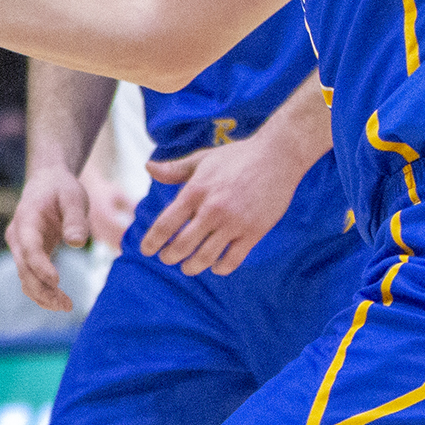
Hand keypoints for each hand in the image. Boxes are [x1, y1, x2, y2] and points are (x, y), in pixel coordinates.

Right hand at [5, 164, 90, 311]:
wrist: (47, 182)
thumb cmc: (61, 189)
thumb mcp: (73, 197)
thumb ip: (75, 219)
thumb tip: (76, 243)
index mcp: (26, 219)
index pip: (30, 247)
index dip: (40, 266)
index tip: (57, 281)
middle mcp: (17, 236)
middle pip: (23, 268)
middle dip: (41, 289)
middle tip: (66, 305)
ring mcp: (20, 247)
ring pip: (24, 276)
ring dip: (42, 294)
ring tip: (66, 306)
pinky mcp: (28, 255)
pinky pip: (30, 277)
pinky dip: (42, 291)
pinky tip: (60, 301)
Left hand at [141, 135, 310, 274]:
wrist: (277, 157)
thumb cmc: (237, 157)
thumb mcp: (202, 159)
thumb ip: (175, 169)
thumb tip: (148, 168)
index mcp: (195, 191)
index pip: (166, 224)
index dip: (152, 241)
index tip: (146, 250)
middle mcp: (212, 209)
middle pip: (182, 245)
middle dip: (170, 256)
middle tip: (167, 259)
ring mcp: (234, 222)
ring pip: (206, 256)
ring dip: (192, 266)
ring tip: (187, 268)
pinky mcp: (254, 232)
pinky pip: (234, 259)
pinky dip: (221, 267)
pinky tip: (216, 267)